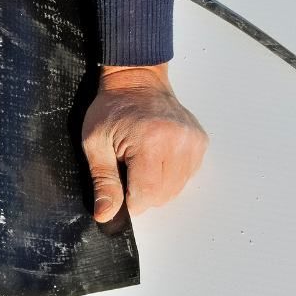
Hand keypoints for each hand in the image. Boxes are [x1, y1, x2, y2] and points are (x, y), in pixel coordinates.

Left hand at [82, 64, 207, 222]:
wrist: (136, 81)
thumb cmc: (112, 109)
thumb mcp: (95, 145)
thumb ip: (103, 182)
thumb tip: (105, 214)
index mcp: (152, 141)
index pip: (146, 196)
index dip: (128, 203)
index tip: (117, 191)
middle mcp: (179, 142)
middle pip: (162, 196)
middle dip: (141, 194)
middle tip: (127, 171)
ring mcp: (193, 142)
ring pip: (175, 190)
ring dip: (156, 187)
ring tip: (141, 163)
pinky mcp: (200, 142)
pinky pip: (185, 177)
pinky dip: (169, 177)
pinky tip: (155, 159)